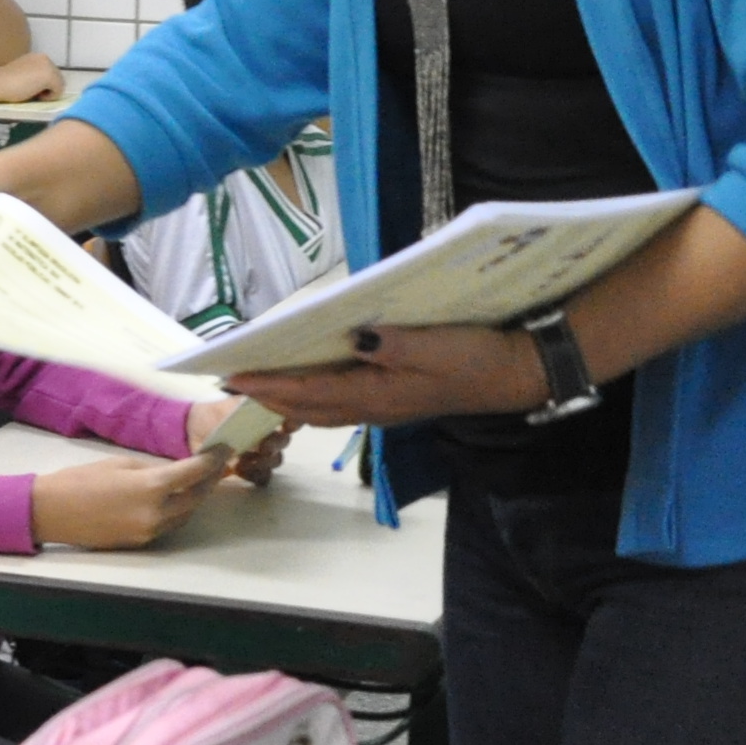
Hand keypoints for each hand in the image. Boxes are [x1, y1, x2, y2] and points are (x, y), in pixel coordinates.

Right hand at [32, 448, 232, 548]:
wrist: (50, 512)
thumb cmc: (80, 481)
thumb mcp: (120, 465)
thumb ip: (153, 470)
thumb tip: (176, 471)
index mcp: (151, 487)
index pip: (195, 472)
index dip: (213, 460)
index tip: (223, 450)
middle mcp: (156, 513)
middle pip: (197, 496)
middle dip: (208, 480)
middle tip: (216, 466)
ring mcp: (150, 531)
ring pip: (186, 513)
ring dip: (193, 498)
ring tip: (196, 481)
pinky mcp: (141, 542)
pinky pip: (169, 525)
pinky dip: (176, 511)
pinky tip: (173, 499)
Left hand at [185, 400, 292, 485]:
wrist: (193, 432)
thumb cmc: (214, 415)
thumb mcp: (230, 406)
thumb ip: (248, 407)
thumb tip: (264, 407)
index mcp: (267, 414)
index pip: (290, 417)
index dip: (293, 422)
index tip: (287, 427)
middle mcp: (270, 433)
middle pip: (283, 441)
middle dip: (275, 445)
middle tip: (263, 447)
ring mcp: (262, 453)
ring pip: (275, 460)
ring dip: (263, 461)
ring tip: (243, 460)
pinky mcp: (252, 469)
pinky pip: (263, 476)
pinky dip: (254, 475)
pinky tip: (239, 469)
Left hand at [225, 325, 551, 429]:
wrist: (516, 374)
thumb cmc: (476, 359)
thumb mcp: (437, 346)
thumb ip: (394, 344)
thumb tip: (356, 337)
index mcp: (375, 394)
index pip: (307, 392)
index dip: (268, 385)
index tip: (231, 376)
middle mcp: (372, 406)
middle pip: (306, 406)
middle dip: (267, 395)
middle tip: (230, 380)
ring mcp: (383, 405)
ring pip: (321, 407)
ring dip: (288, 397)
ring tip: (258, 381)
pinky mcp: (394, 397)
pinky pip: (340, 400)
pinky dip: (314, 393)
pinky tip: (309, 380)